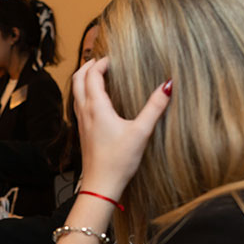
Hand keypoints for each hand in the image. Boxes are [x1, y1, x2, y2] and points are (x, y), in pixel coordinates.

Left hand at [72, 58, 170, 199]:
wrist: (101, 185)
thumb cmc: (118, 160)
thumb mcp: (141, 132)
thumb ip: (155, 107)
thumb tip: (168, 85)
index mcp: (96, 107)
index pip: (92, 75)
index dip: (100, 63)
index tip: (112, 59)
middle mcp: (85, 112)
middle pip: (78, 80)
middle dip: (87, 67)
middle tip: (99, 60)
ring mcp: (81, 123)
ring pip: (76, 93)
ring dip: (83, 80)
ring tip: (96, 75)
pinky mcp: (83, 133)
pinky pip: (78, 106)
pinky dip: (84, 95)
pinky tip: (95, 102)